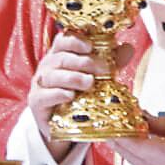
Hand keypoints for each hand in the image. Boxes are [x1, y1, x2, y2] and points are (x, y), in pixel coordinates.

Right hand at [28, 32, 131, 161]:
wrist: (64, 124)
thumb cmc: (79, 95)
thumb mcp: (97, 76)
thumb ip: (111, 62)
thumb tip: (128, 48)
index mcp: (59, 55)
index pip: (62, 40)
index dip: (75, 40)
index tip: (91, 46)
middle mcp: (47, 67)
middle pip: (60, 58)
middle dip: (82, 61)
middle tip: (102, 69)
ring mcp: (40, 85)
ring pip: (52, 75)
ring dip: (72, 77)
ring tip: (89, 83)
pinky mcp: (37, 102)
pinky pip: (44, 95)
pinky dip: (58, 94)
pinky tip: (71, 96)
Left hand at [104, 114, 164, 164]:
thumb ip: (164, 124)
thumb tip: (141, 117)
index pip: (148, 148)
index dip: (128, 139)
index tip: (114, 128)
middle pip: (138, 157)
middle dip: (120, 143)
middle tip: (107, 127)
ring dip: (123, 150)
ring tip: (113, 134)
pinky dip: (132, 157)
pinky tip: (126, 146)